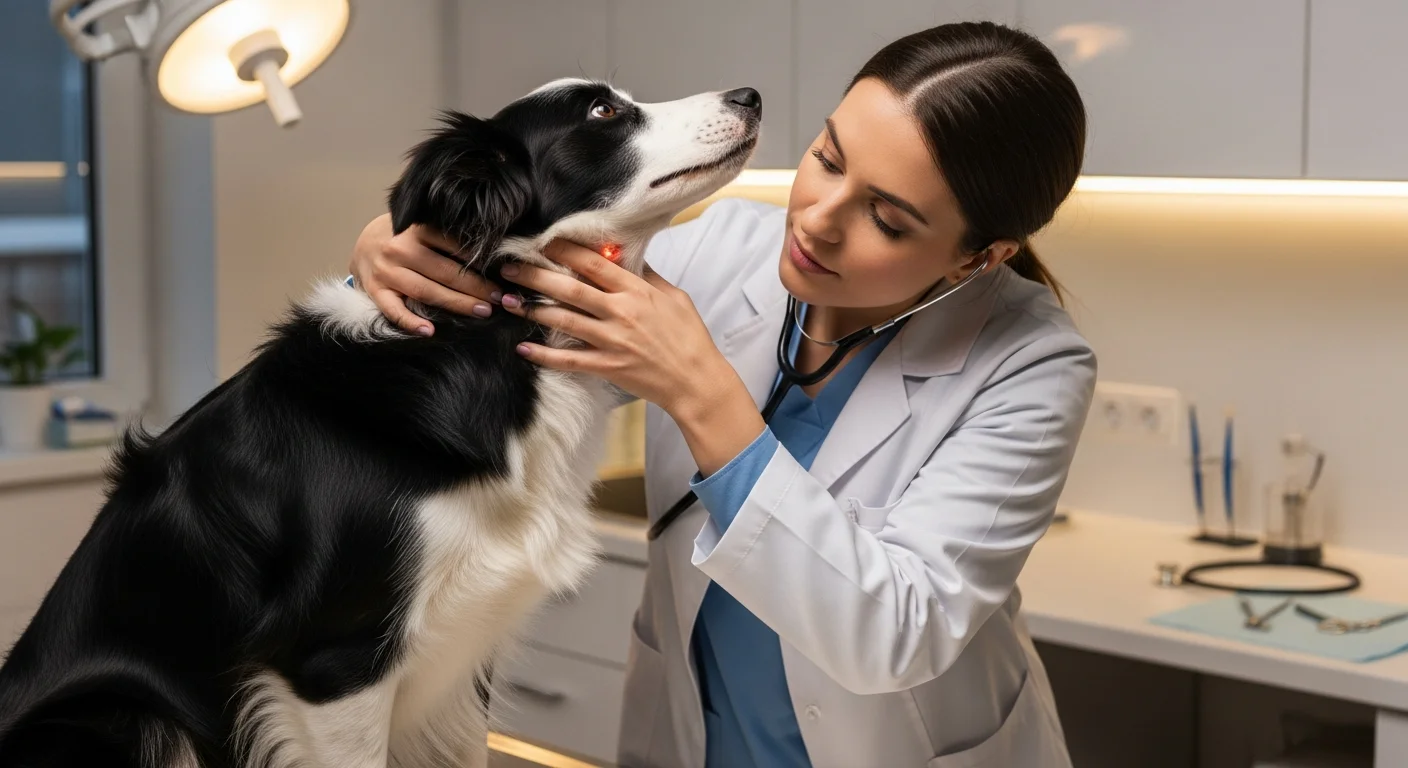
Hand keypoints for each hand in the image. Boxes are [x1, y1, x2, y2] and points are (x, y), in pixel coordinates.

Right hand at [348, 213, 504, 335]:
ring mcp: (386, 271)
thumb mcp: (423, 229)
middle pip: (444, 271)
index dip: (479, 261)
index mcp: (416, 229)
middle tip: (499, 298)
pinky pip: (393, 310)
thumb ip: (447, 239)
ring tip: (481, 311)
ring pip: (425, 291)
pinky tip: (430, 331)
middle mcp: (400, 249)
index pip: (452, 244)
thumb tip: (490, 254)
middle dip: (475, 286)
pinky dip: (410, 322)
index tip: (501, 273)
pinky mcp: (374, 291)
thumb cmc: (403, 238)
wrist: (362, 244)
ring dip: (456, 303)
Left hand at [502, 240, 768, 476]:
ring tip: (508, 300)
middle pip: (570, 288)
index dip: (565, 249)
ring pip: (564, 320)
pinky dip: (545, 355)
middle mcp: (621, 313)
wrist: (696, 381)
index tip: (541, 240)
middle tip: (509, 267)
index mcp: (637, 291)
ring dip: (532, 310)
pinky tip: (524, 349)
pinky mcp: (608, 366)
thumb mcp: (674, 296)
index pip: (594, 263)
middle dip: (535, 276)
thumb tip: (624, 255)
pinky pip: (569, 360)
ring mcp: (612, 341)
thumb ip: (647, 276)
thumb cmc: (689, 337)